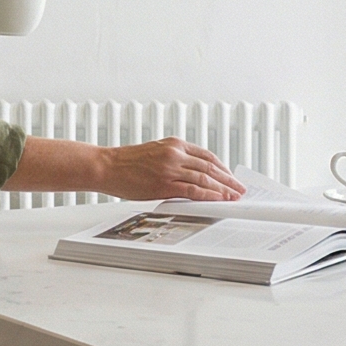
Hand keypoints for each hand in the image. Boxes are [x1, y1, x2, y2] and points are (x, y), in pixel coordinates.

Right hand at [2, 133, 247, 200]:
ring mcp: (170, 168)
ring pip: (205, 179)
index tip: (231, 177)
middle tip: (240, 189)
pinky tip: (218, 200)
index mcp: (174, 144)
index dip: (223, 168)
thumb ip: (175, 161)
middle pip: (211, 167)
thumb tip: (193, 176)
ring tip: (234, 197)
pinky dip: (209, 196)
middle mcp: (175, 153)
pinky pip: (193, 190)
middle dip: (229, 179)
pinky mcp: (164, 183)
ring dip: (223, 189)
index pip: (207, 156)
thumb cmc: (126, 163)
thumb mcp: (155, 153)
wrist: (105, 165)